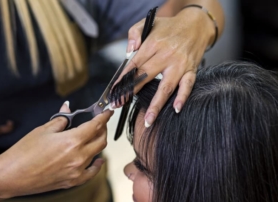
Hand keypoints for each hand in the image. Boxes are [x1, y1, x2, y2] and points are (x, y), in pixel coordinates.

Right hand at [0, 102, 113, 198]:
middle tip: (99, 122)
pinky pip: (91, 172)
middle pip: (100, 140)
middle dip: (102, 128)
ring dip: (98, 143)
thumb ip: (61, 119)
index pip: (96, 126)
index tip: (107, 112)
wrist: (12, 176)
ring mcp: (77, 171)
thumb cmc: (24, 153)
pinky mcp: (72, 181)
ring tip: (93, 137)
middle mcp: (78, 157)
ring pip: (98, 154)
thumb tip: (68, 109)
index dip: (104, 117)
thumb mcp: (43, 130)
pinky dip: (97, 164)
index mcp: (72, 141)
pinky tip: (98, 159)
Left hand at [120, 8, 214, 126]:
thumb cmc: (170, 27)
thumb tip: (129, 51)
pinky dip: (183, 97)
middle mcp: (166, 55)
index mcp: (153, 44)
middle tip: (120, 105)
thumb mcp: (148, 23)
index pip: (134, 64)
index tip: (114, 92)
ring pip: (166, 87)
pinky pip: (187, 86)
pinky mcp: (191, 70)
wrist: (196, 24)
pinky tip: (176, 109)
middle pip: (145, 77)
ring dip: (157, 105)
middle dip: (131, 93)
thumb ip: (134, 34)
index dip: (122, 79)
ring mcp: (179, 64)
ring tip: (148, 120)